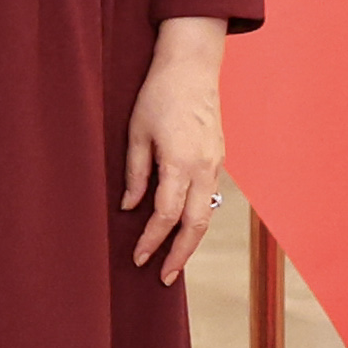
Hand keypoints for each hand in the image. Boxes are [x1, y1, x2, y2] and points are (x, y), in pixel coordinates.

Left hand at [122, 18, 228, 282]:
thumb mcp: (136, 133)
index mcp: (180, 163)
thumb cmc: (158, 96)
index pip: (166, 215)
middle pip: (196, 225)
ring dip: (191, 240)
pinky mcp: (219, 160)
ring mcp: (216, 165)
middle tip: (164, 278)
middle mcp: (204, 169)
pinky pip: (210, 198)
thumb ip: (135, 173)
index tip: (138, 258)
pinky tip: (184, 229)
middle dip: (180, 254)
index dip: (152, 241)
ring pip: (207, 214)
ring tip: (174, 261)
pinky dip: (197, 219)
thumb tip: (129, 208)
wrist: (192, 68)